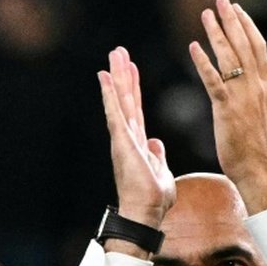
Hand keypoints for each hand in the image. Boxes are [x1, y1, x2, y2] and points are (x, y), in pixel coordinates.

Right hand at [98, 47, 174, 247]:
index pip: (136, 110)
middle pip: (126, 100)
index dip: (134, 89)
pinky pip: (115, 113)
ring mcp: (123, 139)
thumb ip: (157, 156)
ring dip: (117, 77)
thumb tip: (155, 142)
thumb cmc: (153, 200)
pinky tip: (106, 75)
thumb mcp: (161, 172)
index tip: (132, 69)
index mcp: (137, 144)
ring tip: (114, 54)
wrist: (146, 213)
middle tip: (119, 51)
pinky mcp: (122, 142)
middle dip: (123, 75)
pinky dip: (110, 93)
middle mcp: (127, 138)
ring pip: (120, 101)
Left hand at [189, 0, 266, 214]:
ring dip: (217, 33)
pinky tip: (194, 46)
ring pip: (229, 57)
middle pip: (244, 45)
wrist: (256, 165)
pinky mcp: (226, 108)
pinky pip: (213, 80)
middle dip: (232, 20)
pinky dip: (203, 62)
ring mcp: (241, 96)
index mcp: (264, 84)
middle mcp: (255, 85)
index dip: (248, 26)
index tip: (237, 9)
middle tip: (221, 0)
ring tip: (206, 15)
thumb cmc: (256, 140)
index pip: (257, 47)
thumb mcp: (266, 107)